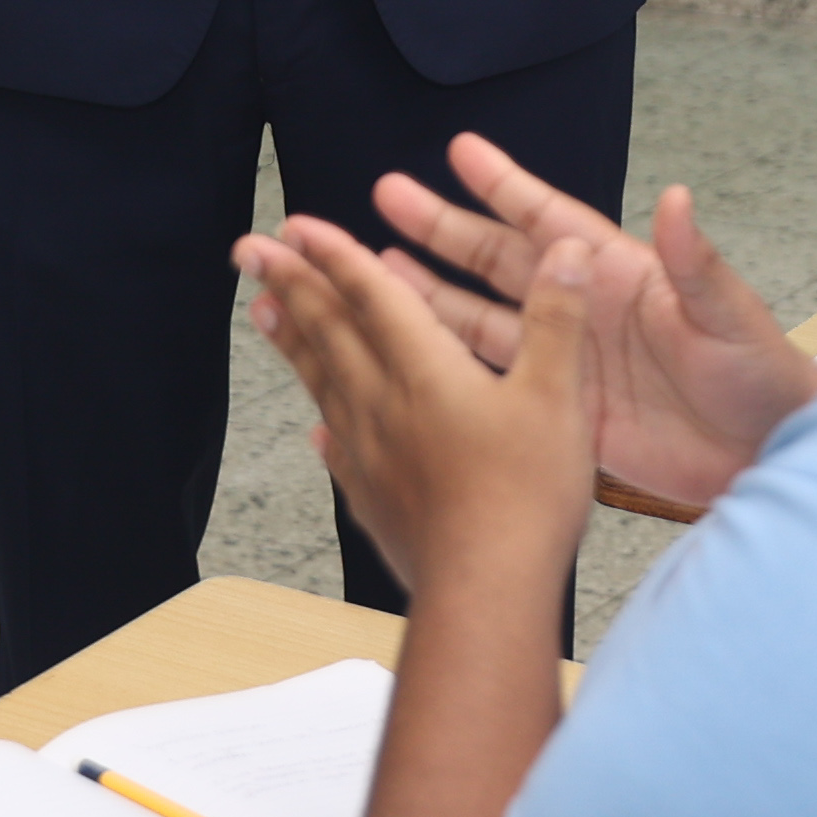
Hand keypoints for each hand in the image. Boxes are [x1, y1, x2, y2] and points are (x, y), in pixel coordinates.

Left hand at [244, 213, 596, 601]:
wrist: (483, 590)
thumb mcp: (558, 396)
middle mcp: (384, 403)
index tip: (295, 227)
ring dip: (290, 340)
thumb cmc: (524, 495)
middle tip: (250, 250)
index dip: (334, 255)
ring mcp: (370, 454)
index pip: (370, 296)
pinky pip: (337, 448)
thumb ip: (557, 321)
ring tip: (259, 310)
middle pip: (328, 331)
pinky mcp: (373, 499)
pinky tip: (317, 425)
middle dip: (290, 284)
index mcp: (425, 369)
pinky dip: (324, 422)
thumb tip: (566, 253)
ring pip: (320, 382)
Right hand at [357, 134, 813, 506]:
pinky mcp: (563, 410)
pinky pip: (497, 379)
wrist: (768, 451)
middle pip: (498, 260)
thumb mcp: (728, 315)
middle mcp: (583, 309)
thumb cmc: (759, 373)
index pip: (549, 218)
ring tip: (376, 268)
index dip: (504, 184)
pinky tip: (413, 350)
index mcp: (619, 274)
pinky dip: (454, 364)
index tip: (459, 149)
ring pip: (484, 317)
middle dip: (442, 228)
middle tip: (385, 195)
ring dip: (432, 293)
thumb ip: (694, 262)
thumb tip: (678, 198)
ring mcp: (569, 360)